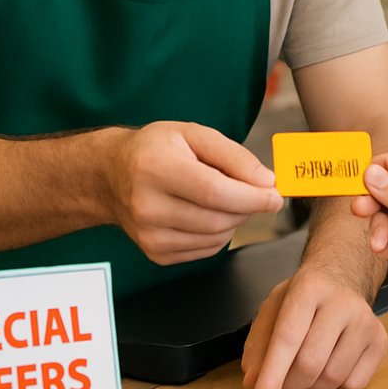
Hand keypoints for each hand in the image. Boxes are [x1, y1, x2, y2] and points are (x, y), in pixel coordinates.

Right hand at [109, 121, 282, 264]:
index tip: (276, 195)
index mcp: (156, 167)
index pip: (214, 192)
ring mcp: (149, 235)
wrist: (111, 176)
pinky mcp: (155, 253)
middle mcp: (147, 205)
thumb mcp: (194, 134)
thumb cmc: (157, 149)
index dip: (252, 197)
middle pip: (218, 218)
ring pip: (216, 237)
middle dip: (247, 207)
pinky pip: (206, 249)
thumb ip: (234, 156)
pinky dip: (218, 233)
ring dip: (234, 219)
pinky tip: (205, 212)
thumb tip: (267, 183)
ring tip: (223, 196)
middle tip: (253, 191)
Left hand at [240, 261, 387, 388]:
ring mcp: (366, 321)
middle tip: (284, 379)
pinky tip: (330, 364)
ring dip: (311, 386)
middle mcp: (343, 302)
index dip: (270, 378)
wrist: (341, 279)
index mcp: (310, 287)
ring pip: (332, 379)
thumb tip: (253, 383)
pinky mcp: (380, 341)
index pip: (287, 339)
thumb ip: (258, 345)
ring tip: (308, 366)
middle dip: (289, 384)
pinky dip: (334, 387)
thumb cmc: (304, 298)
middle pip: (310, 364)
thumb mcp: (273, 308)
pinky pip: (353, 385)